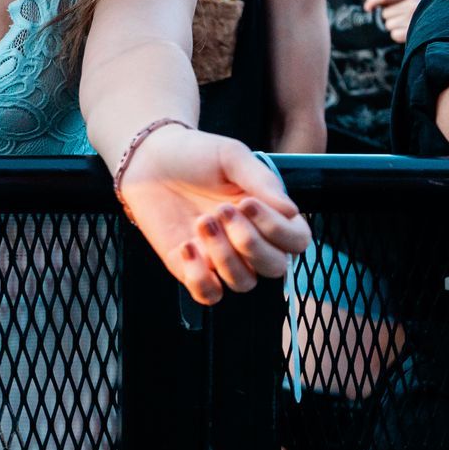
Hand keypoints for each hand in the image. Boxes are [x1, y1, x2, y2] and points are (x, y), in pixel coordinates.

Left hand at [116, 125, 312, 304]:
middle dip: (250, 242)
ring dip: (224, 255)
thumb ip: (262, 181)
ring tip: (202, 221)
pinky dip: (200, 277)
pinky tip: (187, 246)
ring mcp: (222, 258)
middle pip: (275, 267)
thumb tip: (291, 211)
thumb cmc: (197, 155)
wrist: (151, 160)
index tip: (247, 203)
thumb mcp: (232, 157)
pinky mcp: (193, 268)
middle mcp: (250, 241)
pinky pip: (209, 294)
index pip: (297, 241)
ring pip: (243, 282)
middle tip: (221, 210)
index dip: (278, 230)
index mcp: (268, 215)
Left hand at [364, 0, 423, 43]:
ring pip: (388, 25)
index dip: (373, 1)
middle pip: (385, 13)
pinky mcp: (415, 34)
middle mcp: (414, 5)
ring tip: (405, 23)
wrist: (438, 22)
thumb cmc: (415, 9)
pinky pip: (394, 35)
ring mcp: (416, 20)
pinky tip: (406, 31)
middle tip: (401, 16)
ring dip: (393, 26)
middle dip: (388, 15)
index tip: (367, 7)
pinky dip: (397, 34)